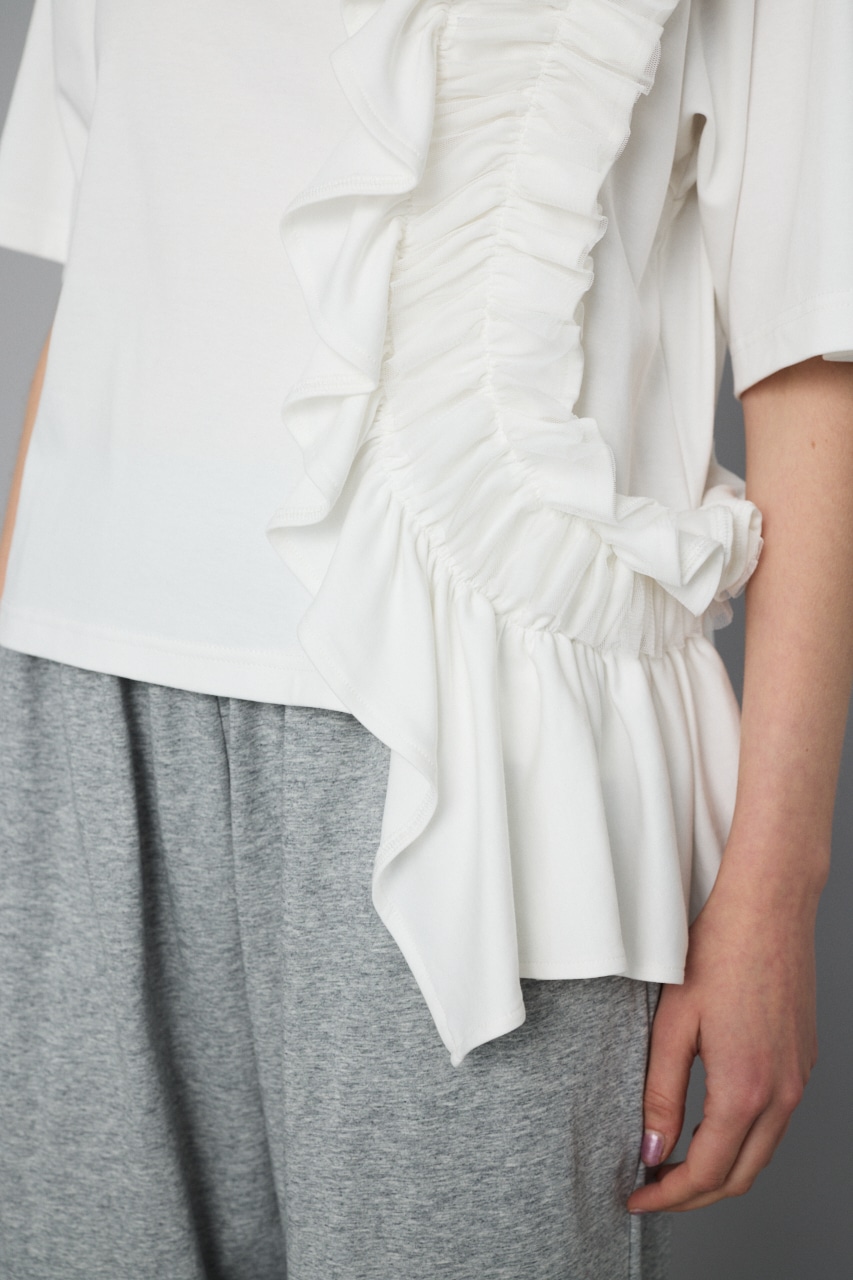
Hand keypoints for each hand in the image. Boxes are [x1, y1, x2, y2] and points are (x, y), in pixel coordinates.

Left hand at [626, 846, 820, 1212]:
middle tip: (652, 1189)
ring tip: (674, 1162)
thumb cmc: (718, 952)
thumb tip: (653, 1149)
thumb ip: (662, 1094)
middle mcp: (781, 1094)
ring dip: (719, 1170)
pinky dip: (742, 1140)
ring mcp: (798, 1079)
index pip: (706, 1173)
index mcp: (745, 1090)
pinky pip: (775, 1122)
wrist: (769, 907)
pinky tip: (711, 1124)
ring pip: (761, 1153)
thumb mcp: (672, 1025)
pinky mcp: (802, 1062)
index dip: (667, 1196)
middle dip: (693, 1196)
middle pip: (739, 1176)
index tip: (637, 1197)